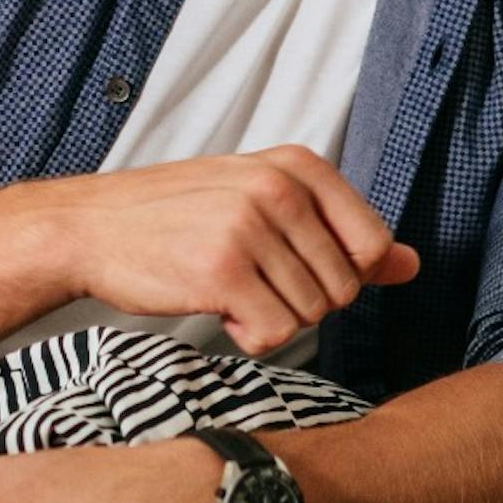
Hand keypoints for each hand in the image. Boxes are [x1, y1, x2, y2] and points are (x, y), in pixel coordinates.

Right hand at [51, 148, 416, 355]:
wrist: (91, 227)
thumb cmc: (176, 216)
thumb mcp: (264, 205)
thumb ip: (342, 233)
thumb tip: (411, 264)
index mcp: (297, 165)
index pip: (372, 244)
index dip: (338, 272)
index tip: (290, 262)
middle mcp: (278, 188)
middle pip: (344, 289)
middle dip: (301, 300)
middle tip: (249, 276)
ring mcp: (250, 228)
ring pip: (312, 316)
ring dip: (272, 318)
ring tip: (227, 286)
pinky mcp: (222, 272)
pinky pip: (275, 337)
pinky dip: (250, 338)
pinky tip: (218, 309)